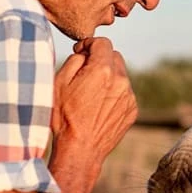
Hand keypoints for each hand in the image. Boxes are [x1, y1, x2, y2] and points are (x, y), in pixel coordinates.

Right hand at [50, 37, 137, 163]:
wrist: (80, 149)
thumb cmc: (64, 117)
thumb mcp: (59, 82)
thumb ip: (75, 60)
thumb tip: (85, 52)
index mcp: (102, 70)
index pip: (103, 43)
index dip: (89, 44)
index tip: (81, 52)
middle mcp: (121, 80)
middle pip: (114, 57)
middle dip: (101, 59)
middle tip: (85, 72)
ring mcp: (129, 96)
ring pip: (121, 75)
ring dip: (109, 77)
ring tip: (91, 94)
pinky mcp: (132, 109)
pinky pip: (124, 92)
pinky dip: (114, 93)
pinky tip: (99, 107)